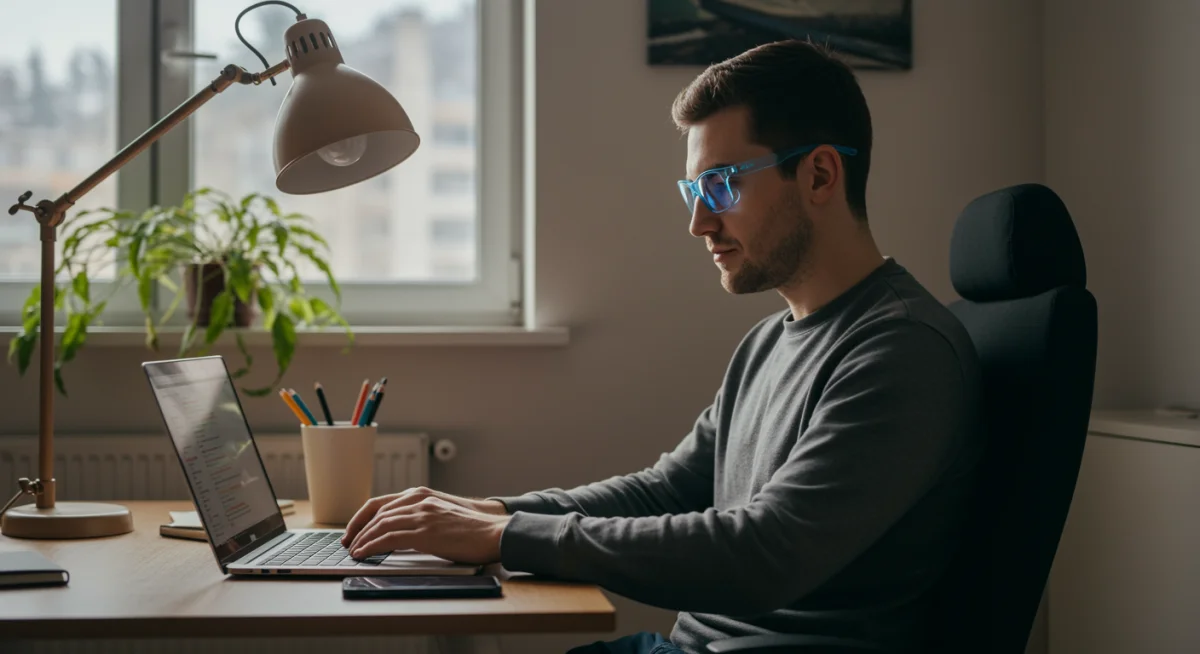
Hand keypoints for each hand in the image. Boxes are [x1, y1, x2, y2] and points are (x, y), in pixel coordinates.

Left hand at [343, 486, 506, 547]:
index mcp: (422, 495)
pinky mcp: (426, 532)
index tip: (353, 530)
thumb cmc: (473, 529)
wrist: (494, 532)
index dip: (363, 517)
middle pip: (377, 513)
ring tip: (354, 551)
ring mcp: (423, 515)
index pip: (382, 503)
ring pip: (381, 525)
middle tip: (348, 543)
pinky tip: (364, 554)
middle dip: (358, 529)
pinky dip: (372, 546)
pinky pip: (389, 538)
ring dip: (363, 539)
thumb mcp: (442, 515)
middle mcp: (419, 501)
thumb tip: (401, 534)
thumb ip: (422, 517)